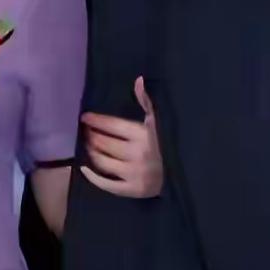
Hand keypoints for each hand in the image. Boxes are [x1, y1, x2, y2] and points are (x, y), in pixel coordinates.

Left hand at [80, 76, 162, 198]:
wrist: (185, 175)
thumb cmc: (168, 144)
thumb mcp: (159, 121)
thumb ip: (147, 101)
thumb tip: (139, 80)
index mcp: (142, 135)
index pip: (113, 125)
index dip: (96, 120)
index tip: (85, 117)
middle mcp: (136, 154)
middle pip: (104, 143)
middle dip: (92, 135)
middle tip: (86, 131)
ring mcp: (133, 173)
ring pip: (102, 161)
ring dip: (92, 152)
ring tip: (88, 145)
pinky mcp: (132, 190)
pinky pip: (107, 184)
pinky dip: (92, 177)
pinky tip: (84, 168)